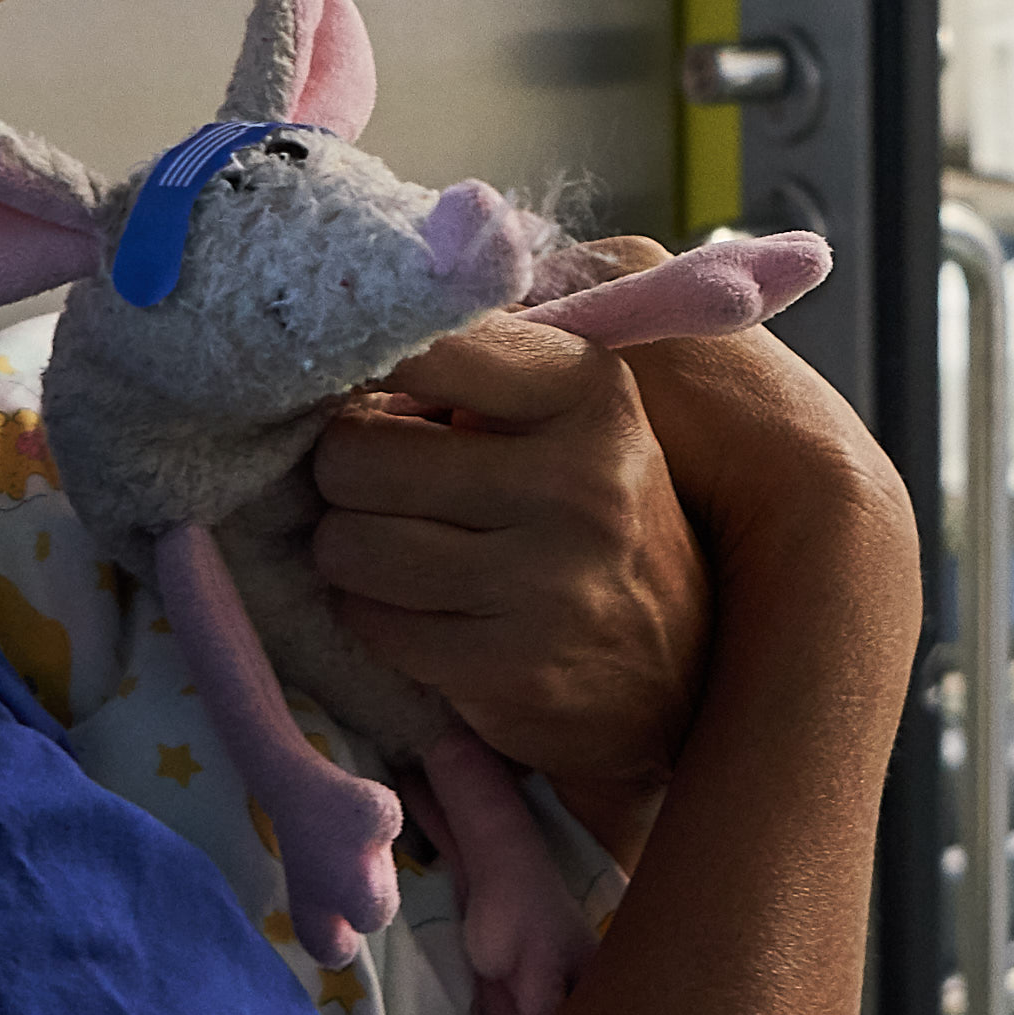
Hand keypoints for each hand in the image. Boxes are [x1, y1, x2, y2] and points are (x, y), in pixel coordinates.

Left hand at [313, 306, 710, 801]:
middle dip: (345, 474)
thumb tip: (338, 348)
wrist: (675, 668)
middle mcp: (581, 480)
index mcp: (588, 390)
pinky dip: (373, 617)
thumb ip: (471, 365)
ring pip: (348, 545)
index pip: (423, 346)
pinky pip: (370, 623)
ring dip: (351, 552)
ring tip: (397, 549)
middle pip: (355, 454)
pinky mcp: (517, 666)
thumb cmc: (585, 517)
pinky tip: (421, 609)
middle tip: (382, 488)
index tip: (366, 391)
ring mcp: (553, 580)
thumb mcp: (563, 415)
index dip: (363, 369)